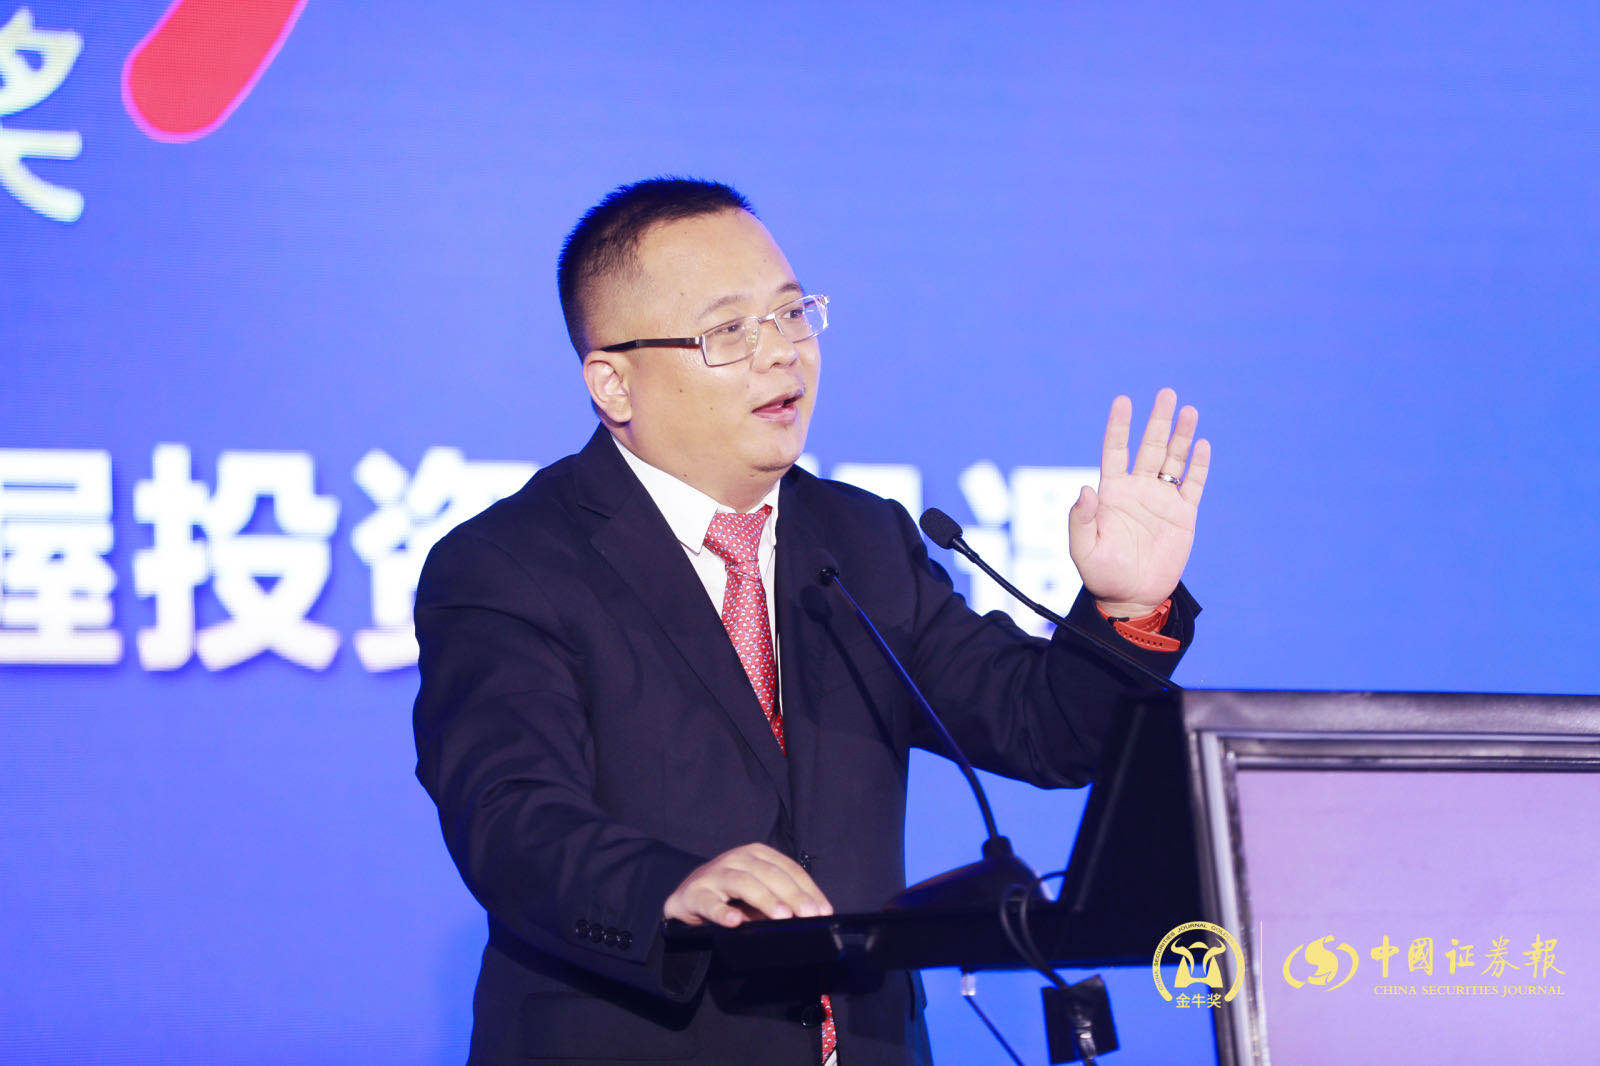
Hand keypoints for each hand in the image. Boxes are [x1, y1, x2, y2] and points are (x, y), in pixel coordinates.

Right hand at [662, 843, 833, 927]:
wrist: (688, 896)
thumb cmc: (731, 895)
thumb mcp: (759, 894)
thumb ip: (780, 902)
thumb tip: (808, 917)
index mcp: (757, 854)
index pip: (789, 869)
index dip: (808, 889)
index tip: (824, 910)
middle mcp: (738, 859)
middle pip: (770, 874)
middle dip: (793, 895)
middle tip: (810, 915)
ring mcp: (716, 874)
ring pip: (744, 883)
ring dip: (765, 899)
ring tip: (782, 917)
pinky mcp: (696, 894)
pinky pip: (711, 903)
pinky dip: (723, 912)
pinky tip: (735, 921)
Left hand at [1068, 388, 1209, 614]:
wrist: (1132, 597)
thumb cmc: (1102, 574)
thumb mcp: (1083, 549)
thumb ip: (1081, 519)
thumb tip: (1085, 488)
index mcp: (1112, 492)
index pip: (1115, 450)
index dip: (1118, 426)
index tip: (1123, 401)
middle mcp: (1138, 489)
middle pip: (1150, 447)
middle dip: (1158, 420)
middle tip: (1167, 393)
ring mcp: (1162, 500)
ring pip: (1174, 459)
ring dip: (1181, 435)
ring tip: (1188, 410)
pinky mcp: (1183, 515)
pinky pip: (1193, 485)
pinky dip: (1199, 465)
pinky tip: (1202, 444)